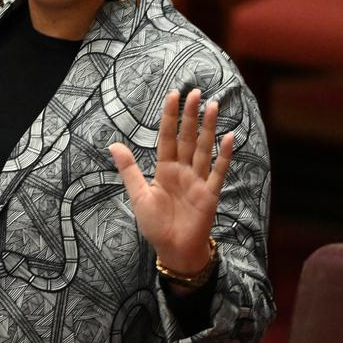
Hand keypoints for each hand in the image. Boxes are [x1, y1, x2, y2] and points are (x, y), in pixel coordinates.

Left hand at [109, 89, 232, 276]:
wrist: (173, 250)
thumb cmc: (155, 225)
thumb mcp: (138, 195)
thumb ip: (129, 169)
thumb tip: (113, 144)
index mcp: (164, 169)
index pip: (167, 136)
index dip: (170, 116)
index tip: (173, 95)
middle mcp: (183, 170)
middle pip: (187, 137)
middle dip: (190, 115)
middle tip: (194, 92)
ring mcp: (198, 180)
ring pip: (204, 148)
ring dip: (209, 128)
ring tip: (213, 106)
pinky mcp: (210, 194)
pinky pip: (218, 171)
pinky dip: (224, 155)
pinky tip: (229, 137)